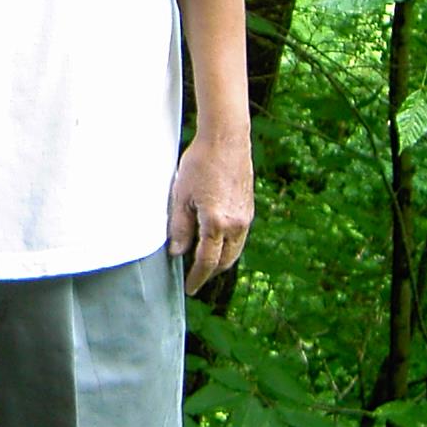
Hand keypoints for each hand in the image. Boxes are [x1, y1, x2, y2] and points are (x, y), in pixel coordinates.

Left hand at [166, 129, 252, 293]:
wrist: (226, 139)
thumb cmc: (199, 163)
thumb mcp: (180, 195)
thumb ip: (179, 227)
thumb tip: (177, 252)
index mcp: (216, 222)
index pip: (207, 261)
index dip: (197, 277)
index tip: (190, 288)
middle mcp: (235, 224)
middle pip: (224, 261)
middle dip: (210, 273)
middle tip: (196, 278)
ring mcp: (245, 217)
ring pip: (235, 250)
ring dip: (221, 261)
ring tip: (205, 264)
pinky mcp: (249, 208)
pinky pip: (240, 237)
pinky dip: (228, 246)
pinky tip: (217, 242)